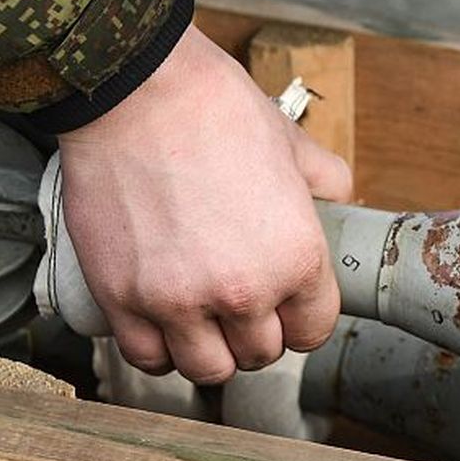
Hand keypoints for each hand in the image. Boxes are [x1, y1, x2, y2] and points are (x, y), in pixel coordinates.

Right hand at [56, 26, 353, 383]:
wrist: (134, 90)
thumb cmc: (214, 109)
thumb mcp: (292, 143)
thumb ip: (325, 179)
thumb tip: (338, 196)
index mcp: (296, 258)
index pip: (314, 330)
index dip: (301, 319)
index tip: (286, 308)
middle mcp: (243, 290)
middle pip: (262, 355)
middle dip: (256, 334)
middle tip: (241, 307)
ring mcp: (178, 300)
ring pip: (207, 369)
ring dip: (209, 349)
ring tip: (202, 320)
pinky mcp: (121, 298)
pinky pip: (147, 357)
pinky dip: (157, 348)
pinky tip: (162, 323)